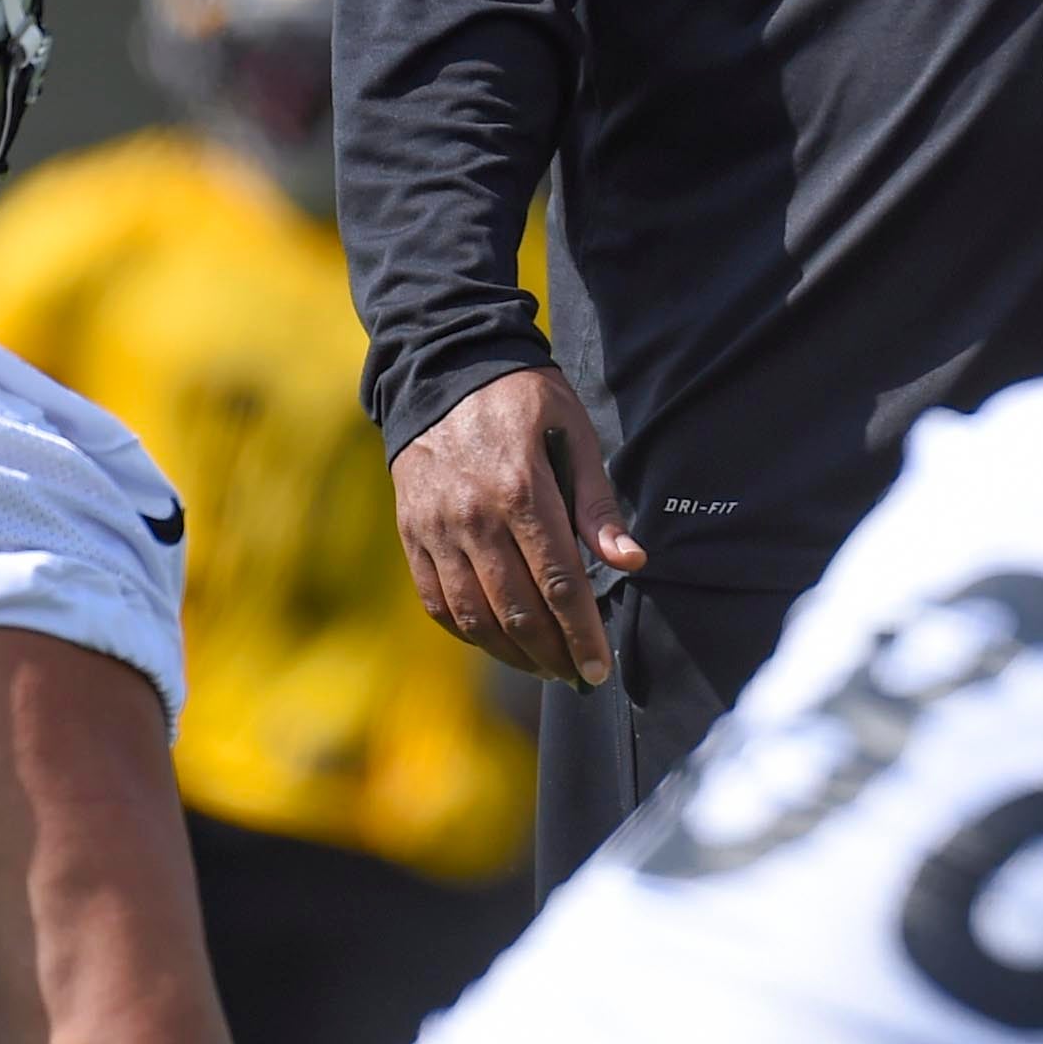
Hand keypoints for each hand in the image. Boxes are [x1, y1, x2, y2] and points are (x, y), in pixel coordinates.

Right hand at [391, 367, 644, 685]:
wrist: (441, 368)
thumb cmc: (520, 398)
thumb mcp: (572, 431)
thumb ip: (597, 503)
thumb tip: (631, 561)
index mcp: (521, 489)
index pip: (559, 583)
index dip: (582, 635)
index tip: (599, 669)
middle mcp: (473, 516)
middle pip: (517, 610)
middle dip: (553, 654)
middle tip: (577, 676)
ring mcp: (436, 528)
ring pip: (475, 616)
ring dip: (513, 654)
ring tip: (543, 668)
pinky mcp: (411, 534)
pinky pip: (438, 601)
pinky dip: (469, 633)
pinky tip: (497, 643)